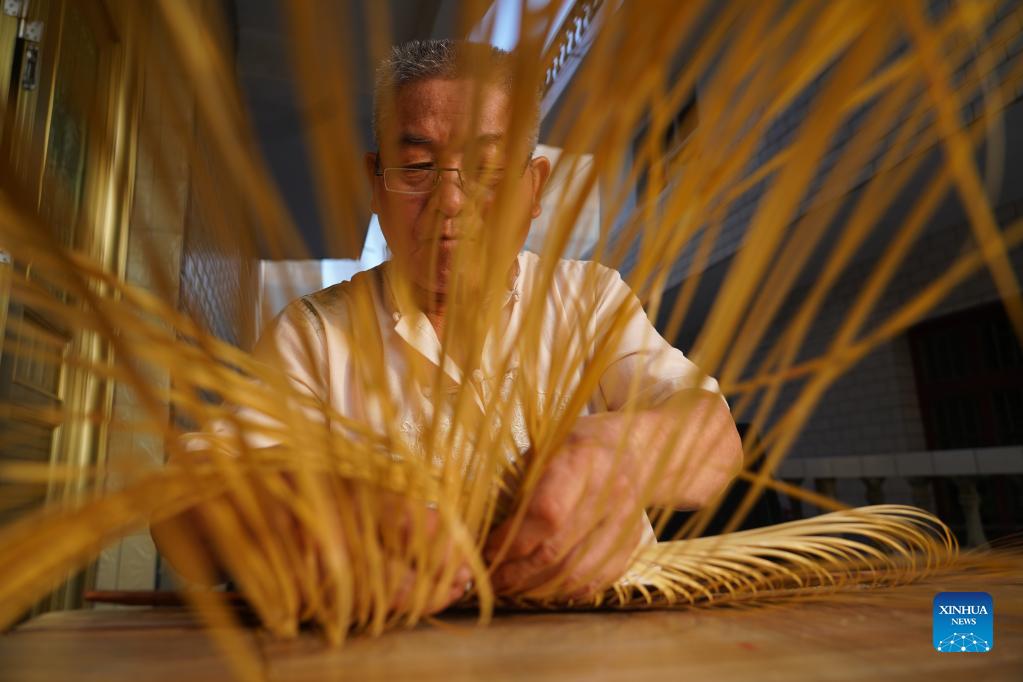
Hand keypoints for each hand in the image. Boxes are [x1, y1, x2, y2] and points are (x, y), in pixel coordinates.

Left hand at [483, 416, 647, 599]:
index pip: (546, 513)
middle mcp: (609, 492)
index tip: (487, 548)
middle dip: (516, 572)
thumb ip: (516, 482)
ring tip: (511, 588)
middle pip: (557, 550)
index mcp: (580, 461)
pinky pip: (596, 580)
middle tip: (491, 578)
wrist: (634, 450)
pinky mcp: (633, 543)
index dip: (512, 540)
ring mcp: (625, 520)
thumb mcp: (544, 446)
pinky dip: (566, 592)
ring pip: (576, 573)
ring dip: (537, 588)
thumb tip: (479, 525)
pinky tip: (543, 588)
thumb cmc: (576, 447)